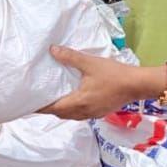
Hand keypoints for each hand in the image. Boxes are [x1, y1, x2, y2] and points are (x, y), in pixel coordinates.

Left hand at [40, 47, 161, 118]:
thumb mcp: (90, 63)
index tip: (29, 103)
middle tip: (40, 99)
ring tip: (54, 99)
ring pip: (71, 115)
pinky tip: (74, 99)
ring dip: (62, 110)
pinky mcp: (100, 112)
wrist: (137, 85)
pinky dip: (73, 109)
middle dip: (50, 109)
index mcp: (78, 102)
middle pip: (61, 114)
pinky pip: (81, 114)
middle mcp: (83, 112)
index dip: (40, 107)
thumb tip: (52, 50)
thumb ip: (70, 57)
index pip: (53, 108)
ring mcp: (93, 114)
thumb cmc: (113, 74)